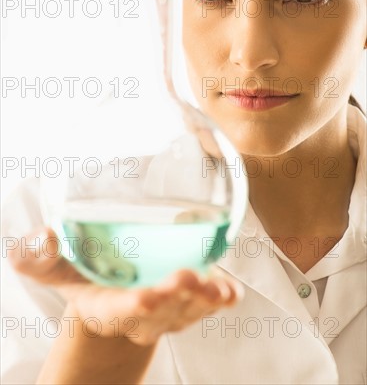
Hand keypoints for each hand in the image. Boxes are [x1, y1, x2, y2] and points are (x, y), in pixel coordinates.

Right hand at [9, 227, 244, 345]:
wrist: (109, 282)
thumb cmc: (81, 269)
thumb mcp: (55, 263)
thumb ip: (39, 255)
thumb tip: (43, 238)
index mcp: (102, 306)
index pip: (116, 311)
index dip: (130, 307)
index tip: (145, 298)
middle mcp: (138, 313)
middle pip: (159, 314)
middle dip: (173, 300)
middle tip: (185, 279)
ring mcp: (167, 309)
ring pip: (186, 312)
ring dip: (202, 301)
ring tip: (217, 288)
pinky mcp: (188, 298)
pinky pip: (206, 304)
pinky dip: (221, 299)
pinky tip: (231, 292)